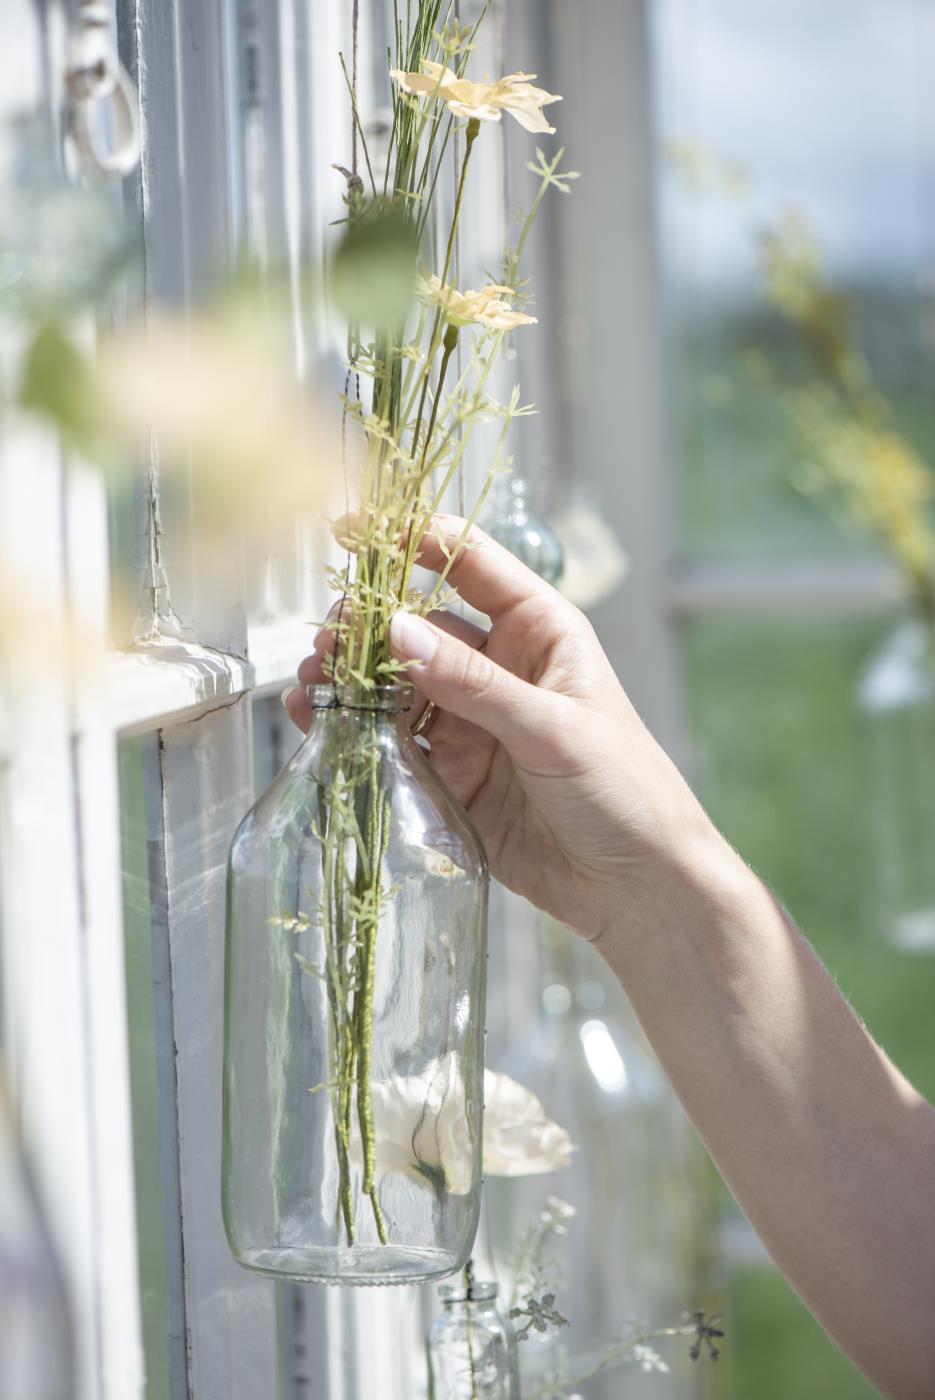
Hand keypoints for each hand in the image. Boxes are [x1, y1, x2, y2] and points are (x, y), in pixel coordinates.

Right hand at [284, 515, 722, 943]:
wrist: (638, 888)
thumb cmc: (626, 792)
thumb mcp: (553, 729)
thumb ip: (473, 684)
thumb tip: (397, 631)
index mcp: (540, 633)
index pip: (471, 563)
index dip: (414, 538)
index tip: (354, 531)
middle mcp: (501, 668)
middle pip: (419, 624)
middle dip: (367, 624)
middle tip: (329, 637)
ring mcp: (473, 721)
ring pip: (397, 683)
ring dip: (353, 677)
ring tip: (314, 681)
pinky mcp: (452, 773)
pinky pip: (393, 739)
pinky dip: (354, 726)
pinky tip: (320, 719)